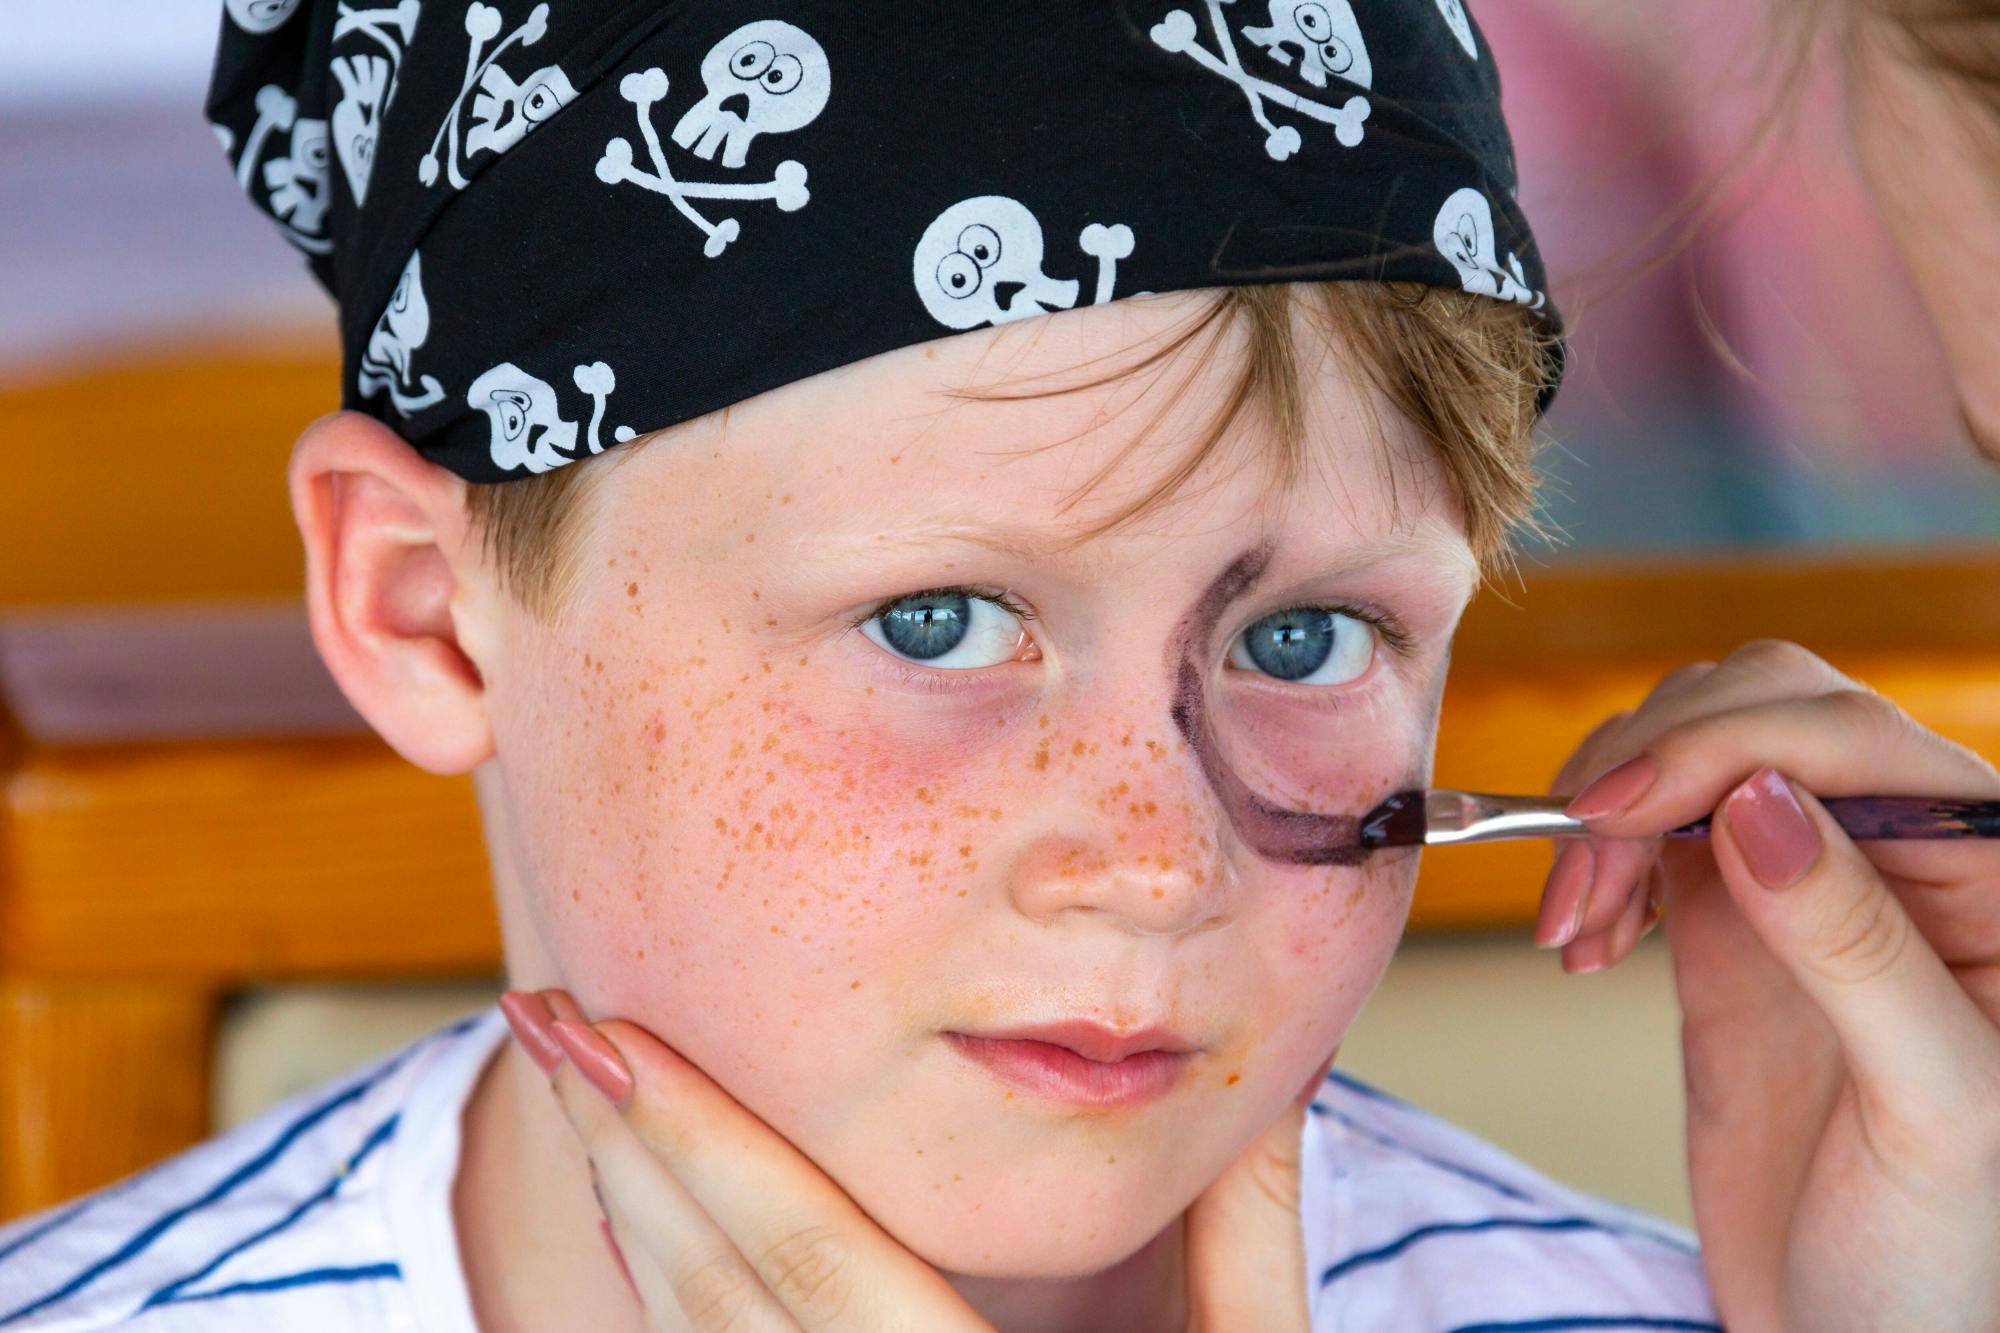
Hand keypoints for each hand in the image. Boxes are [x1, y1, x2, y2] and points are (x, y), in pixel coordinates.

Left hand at [498, 988, 1324, 1331]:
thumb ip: (1248, 1234)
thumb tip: (1275, 1078)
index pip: (808, 1253)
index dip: (702, 1136)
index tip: (614, 1032)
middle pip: (715, 1295)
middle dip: (625, 1150)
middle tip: (547, 1019)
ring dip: (631, 1221)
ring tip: (589, 1098)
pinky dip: (672, 1308)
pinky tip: (655, 1238)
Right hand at [1537, 639, 1999, 1332]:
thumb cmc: (1944, 1261)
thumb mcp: (1936, 1108)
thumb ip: (1859, 945)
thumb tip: (1759, 801)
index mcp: (1994, 874)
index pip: (1846, 737)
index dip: (1719, 746)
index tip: (1616, 810)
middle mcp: (1905, 855)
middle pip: (1761, 710)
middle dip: (1653, 767)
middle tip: (1584, 864)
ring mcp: (1808, 882)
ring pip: (1692, 754)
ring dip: (1607, 817)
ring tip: (1574, 928)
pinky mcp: (1729, 923)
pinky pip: (1650, 830)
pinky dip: (1593, 860)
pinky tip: (1583, 939)